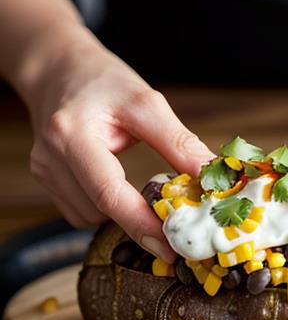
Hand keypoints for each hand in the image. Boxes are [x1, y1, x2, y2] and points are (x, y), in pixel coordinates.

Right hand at [25, 34, 213, 261]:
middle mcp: (50, 158)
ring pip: (92, 217)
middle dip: (139, 222)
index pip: (109, 193)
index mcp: (72, 135)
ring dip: (123, 213)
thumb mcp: (146, 103)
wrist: (60, 70)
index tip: (173, 249)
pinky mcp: (47, 181)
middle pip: (101, 211)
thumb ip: (178, 143)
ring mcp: (44, 172)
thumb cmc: (104, 82)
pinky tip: (118, 188)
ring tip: (142, 193)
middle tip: (175, 229)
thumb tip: (211, 179)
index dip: (142, 225)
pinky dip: (107, 208)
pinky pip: (82, 212)